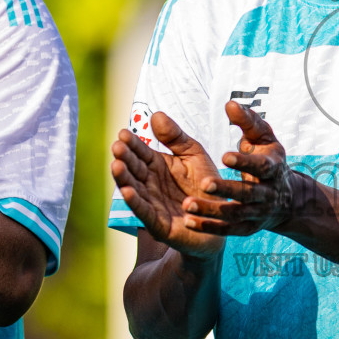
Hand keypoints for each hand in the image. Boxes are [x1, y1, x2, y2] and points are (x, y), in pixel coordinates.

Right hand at [111, 111, 224, 258]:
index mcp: (158, 165)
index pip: (141, 152)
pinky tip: (127, 191)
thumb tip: (156, 115)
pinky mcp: (159, 224)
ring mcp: (153, 203)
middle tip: (117, 146)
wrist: (222, 218)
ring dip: (124, 178)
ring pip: (134, 189)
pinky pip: (145, 212)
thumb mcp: (193, 155)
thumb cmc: (206, 185)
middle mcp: (151, 183)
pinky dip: (135, 202)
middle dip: (125, 158)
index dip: (132, 144)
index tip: (123, 133)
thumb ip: (176, 137)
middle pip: (134, 169)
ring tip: (116, 165)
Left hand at [183, 101, 293, 236]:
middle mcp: (268, 193)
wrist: (288, 199)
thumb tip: (230, 104)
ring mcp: (258, 213)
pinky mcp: (248, 228)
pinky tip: (189, 222)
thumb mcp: (264, 138)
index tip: (225, 156)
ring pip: (235, 215)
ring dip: (212, 210)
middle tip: (205, 184)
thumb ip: (248, 121)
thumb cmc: (268, 158)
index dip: (244, 162)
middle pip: (248, 193)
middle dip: (227, 189)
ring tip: (187, 205)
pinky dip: (209, 227)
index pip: (261, 166)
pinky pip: (228, 230)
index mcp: (273, 168)